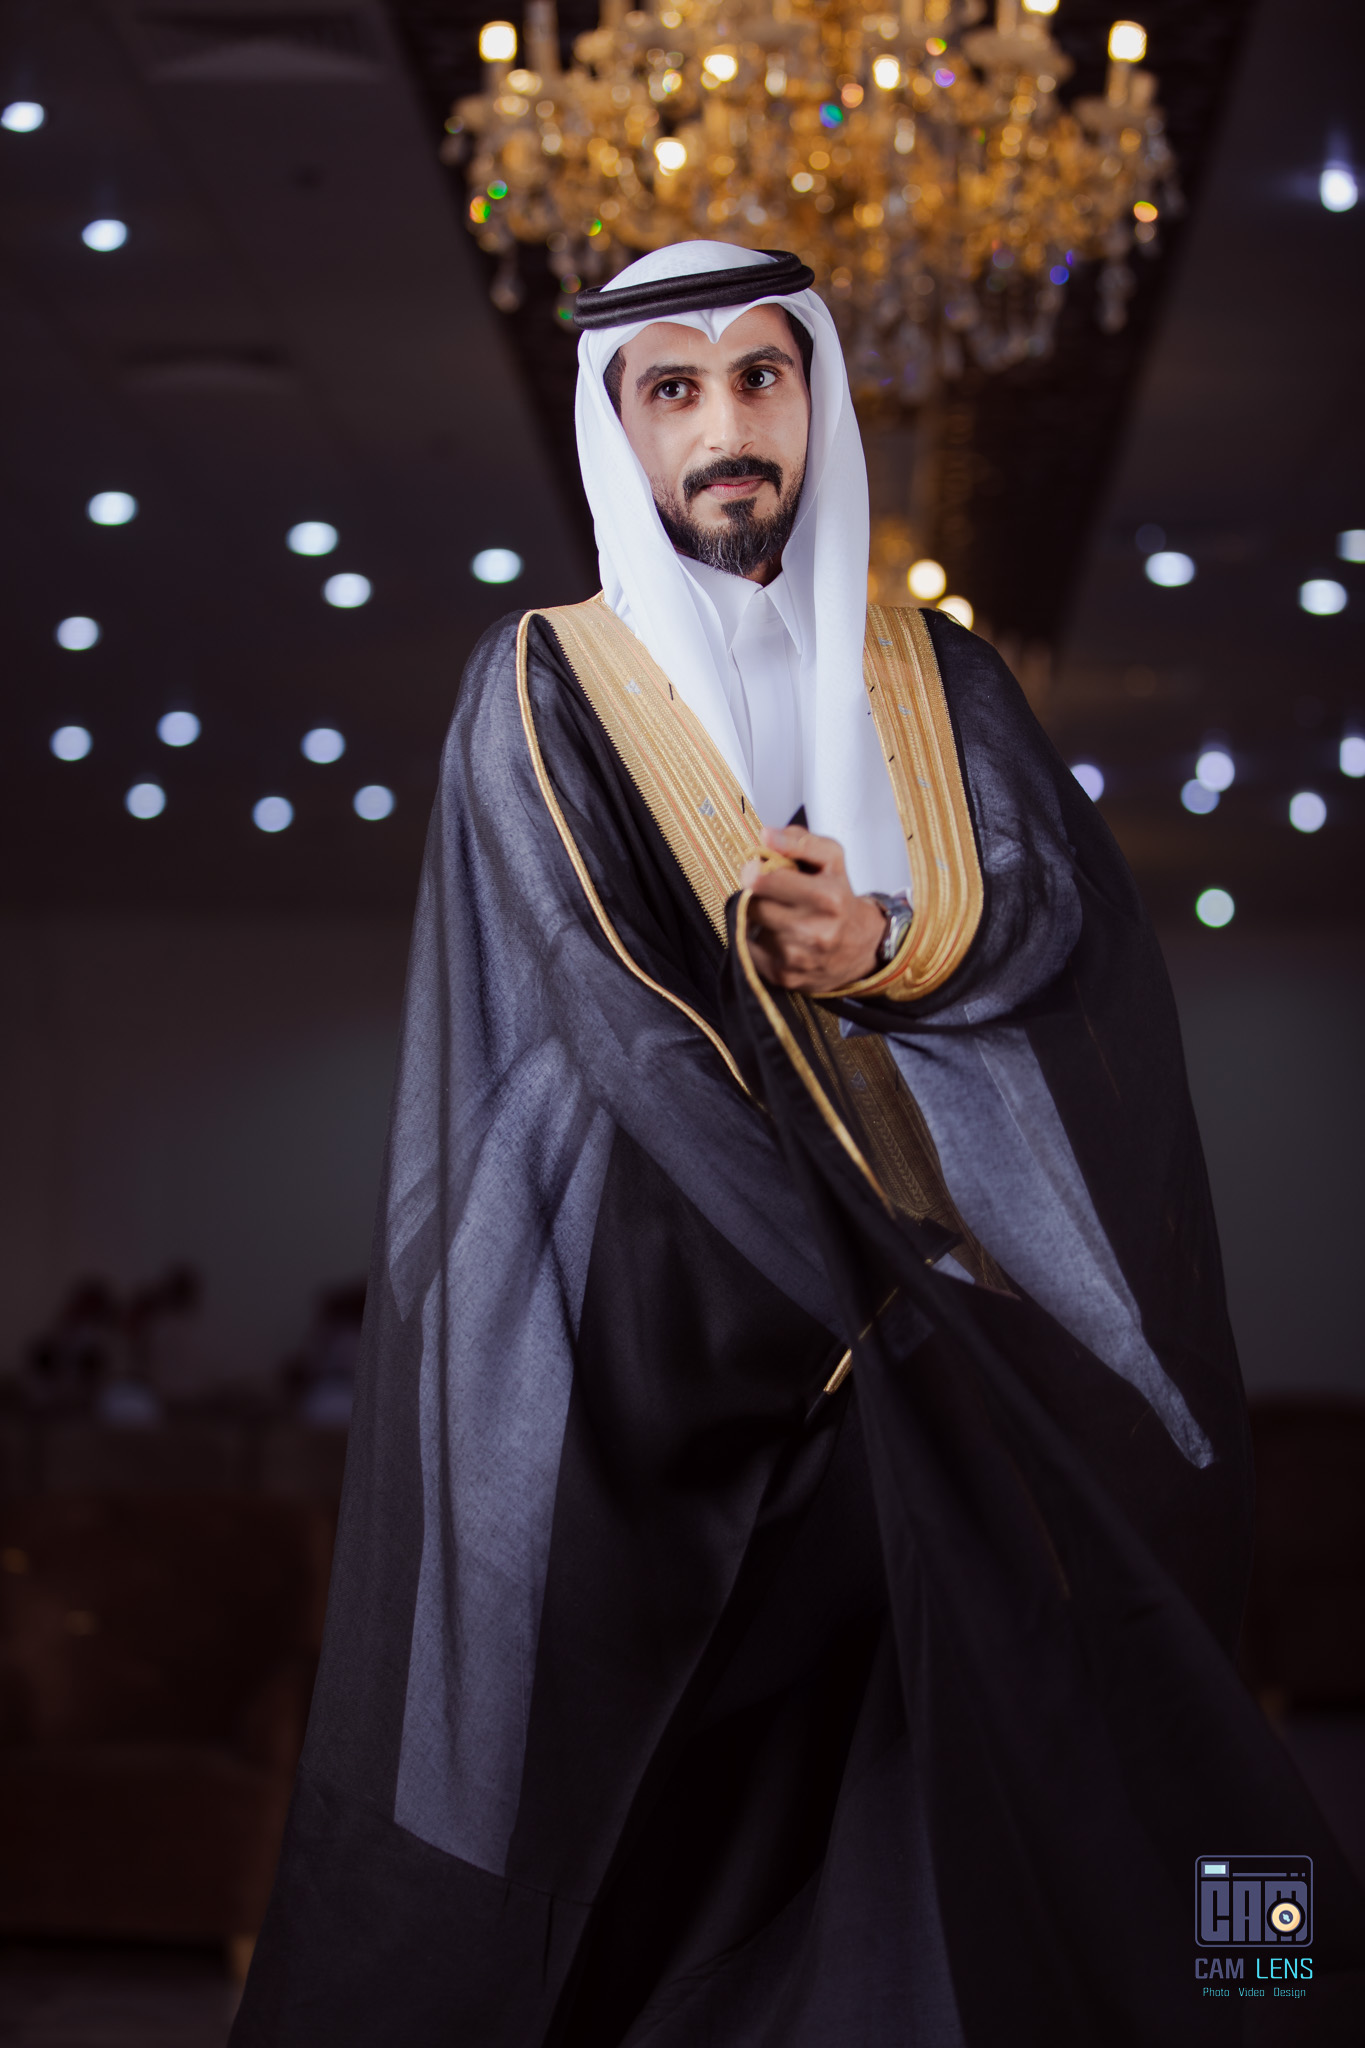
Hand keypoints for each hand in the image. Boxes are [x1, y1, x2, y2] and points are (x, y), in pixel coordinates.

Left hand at [738, 825, 886, 991]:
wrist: (862, 947)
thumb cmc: (840, 898)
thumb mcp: (831, 859)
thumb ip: (799, 841)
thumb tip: (766, 836)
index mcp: (827, 898)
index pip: (764, 880)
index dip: (754, 872)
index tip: (757, 869)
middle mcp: (813, 931)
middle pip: (754, 905)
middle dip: (757, 896)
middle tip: (771, 893)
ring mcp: (797, 957)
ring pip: (750, 927)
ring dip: (758, 918)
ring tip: (779, 915)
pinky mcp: (784, 976)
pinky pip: (748, 951)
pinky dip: (756, 940)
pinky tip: (776, 936)